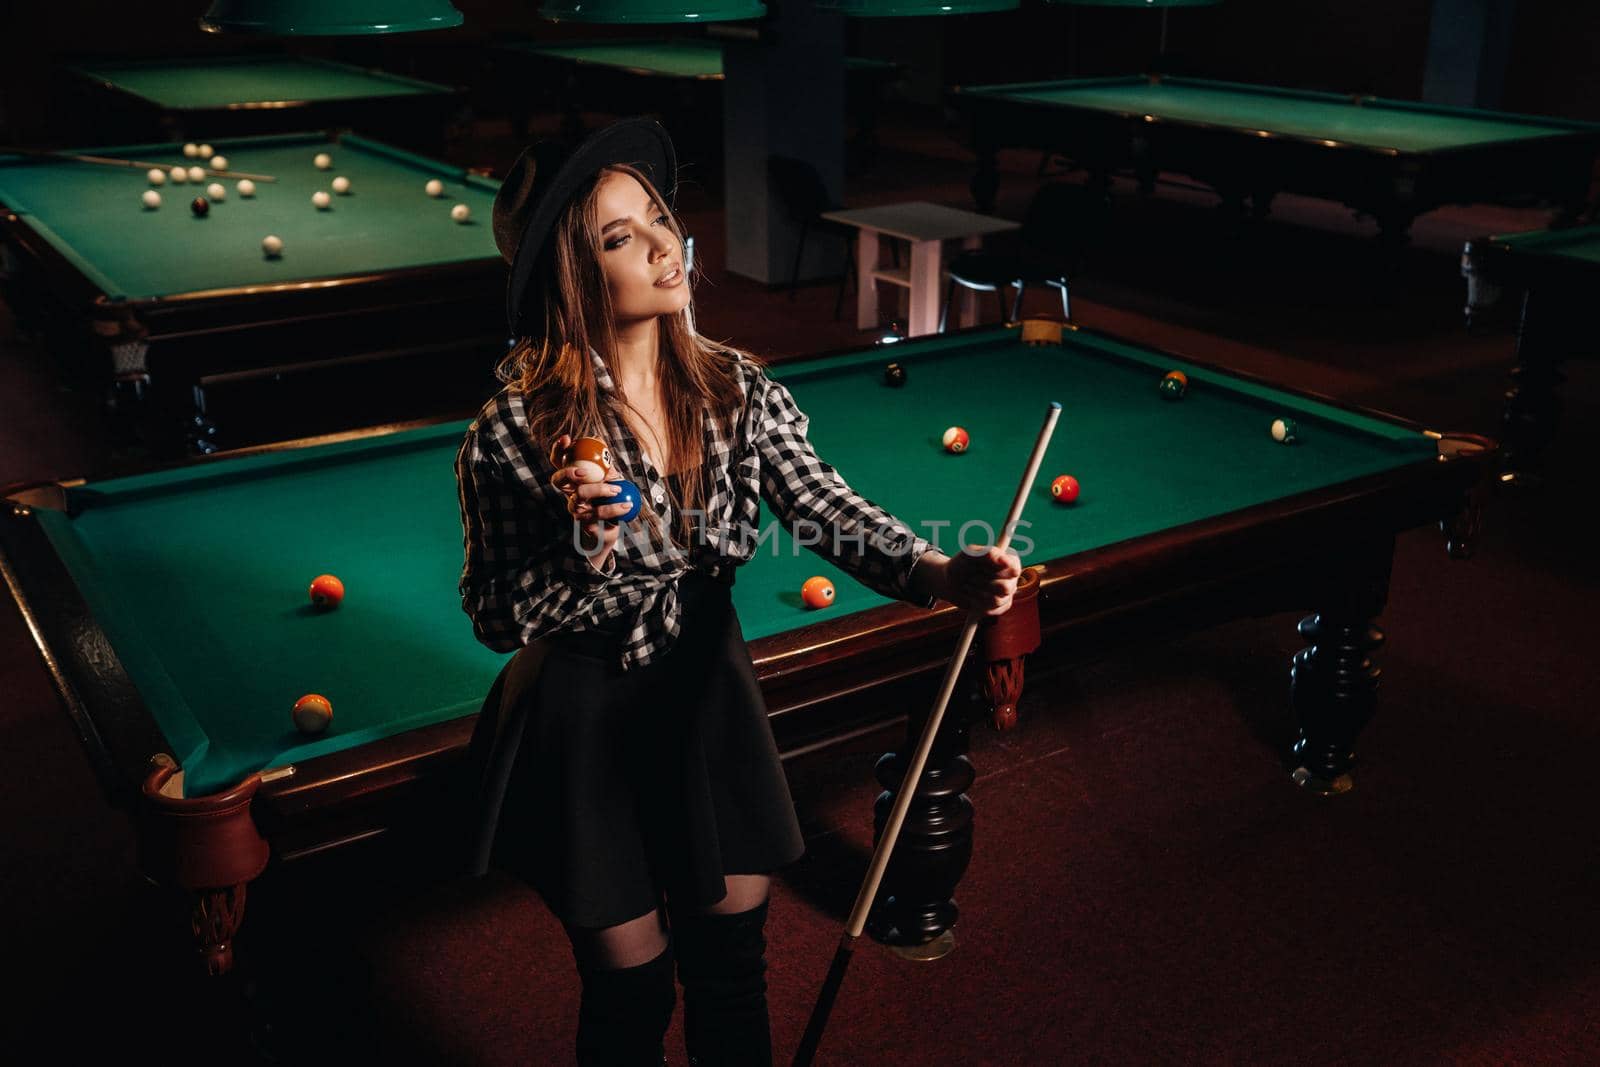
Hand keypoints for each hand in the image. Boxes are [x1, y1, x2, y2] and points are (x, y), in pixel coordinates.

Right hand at [548, 434, 630, 560]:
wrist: (614, 527)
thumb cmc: (610, 498)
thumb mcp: (610, 477)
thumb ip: (605, 462)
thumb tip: (599, 440)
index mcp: (573, 479)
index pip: (559, 462)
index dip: (558, 450)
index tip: (567, 438)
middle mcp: (569, 493)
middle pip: (559, 480)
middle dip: (568, 472)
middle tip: (585, 471)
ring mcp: (575, 509)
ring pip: (579, 496)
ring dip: (599, 490)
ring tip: (618, 489)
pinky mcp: (584, 524)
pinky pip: (597, 514)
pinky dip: (614, 508)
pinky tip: (627, 505)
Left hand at [942, 545, 1021, 616]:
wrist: (950, 582)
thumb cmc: (960, 564)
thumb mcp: (968, 554)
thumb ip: (985, 552)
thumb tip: (1002, 559)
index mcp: (1006, 561)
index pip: (1014, 567)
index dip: (1006, 569)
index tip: (993, 567)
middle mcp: (1010, 577)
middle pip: (1006, 587)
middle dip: (983, 583)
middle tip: (971, 578)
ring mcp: (1006, 593)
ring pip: (998, 600)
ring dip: (977, 593)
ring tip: (968, 586)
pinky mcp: (999, 607)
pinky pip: (992, 610)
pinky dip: (977, 604)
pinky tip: (971, 597)